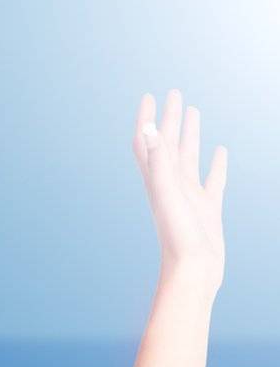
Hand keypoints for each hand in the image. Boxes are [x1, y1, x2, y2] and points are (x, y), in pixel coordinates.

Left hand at [132, 89, 226, 294]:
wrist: (193, 274)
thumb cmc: (178, 238)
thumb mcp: (167, 194)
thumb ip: (158, 162)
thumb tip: (150, 128)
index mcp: (157, 182)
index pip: (147, 143)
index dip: (146, 120)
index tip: (149, 95)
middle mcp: (171, 187)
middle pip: (169, 145)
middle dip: (170, 118)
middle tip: (175, 92)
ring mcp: (190, 197)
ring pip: (190, 158)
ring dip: (190, 135)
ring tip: (195, 111)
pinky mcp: (208, 209)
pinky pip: (213, 180)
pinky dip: (216, 164)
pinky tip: (221, 151)